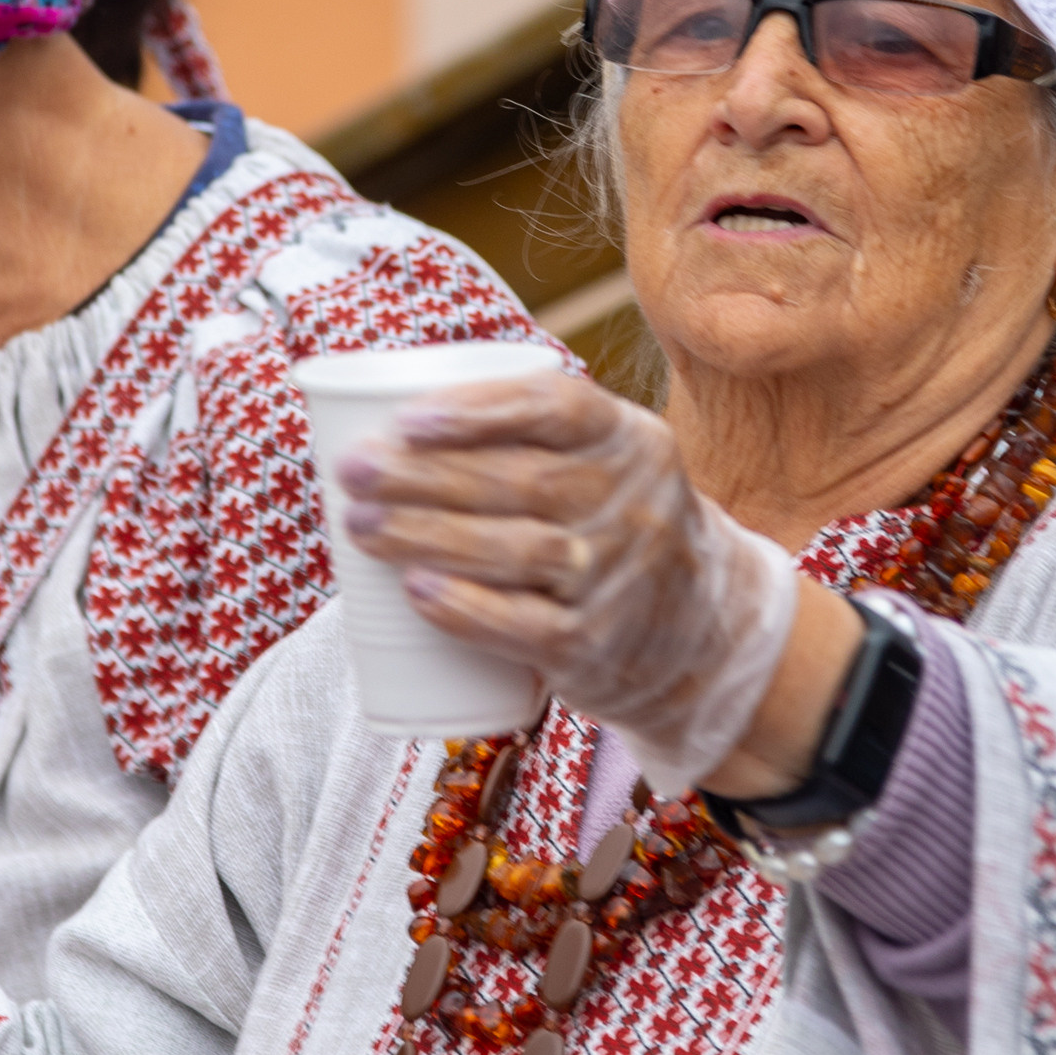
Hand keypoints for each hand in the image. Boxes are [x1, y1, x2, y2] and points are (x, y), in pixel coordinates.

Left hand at [336, 371, 806, 787]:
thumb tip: (387, 418)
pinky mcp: (596, 645)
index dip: (479, 411)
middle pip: (520, 481)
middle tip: (353, 471)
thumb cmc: (611, 530)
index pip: (557, 408)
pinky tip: (417, 591)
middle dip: (423, 475)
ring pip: (516, 550)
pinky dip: (467, 608)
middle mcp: (633, 503)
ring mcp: (618, 578)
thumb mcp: (607, 466)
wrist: (702, 632)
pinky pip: (527, 625)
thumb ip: (532, 437)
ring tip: (360, 524)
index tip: (406, 419)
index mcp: (631, 440)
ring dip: (427, 536)